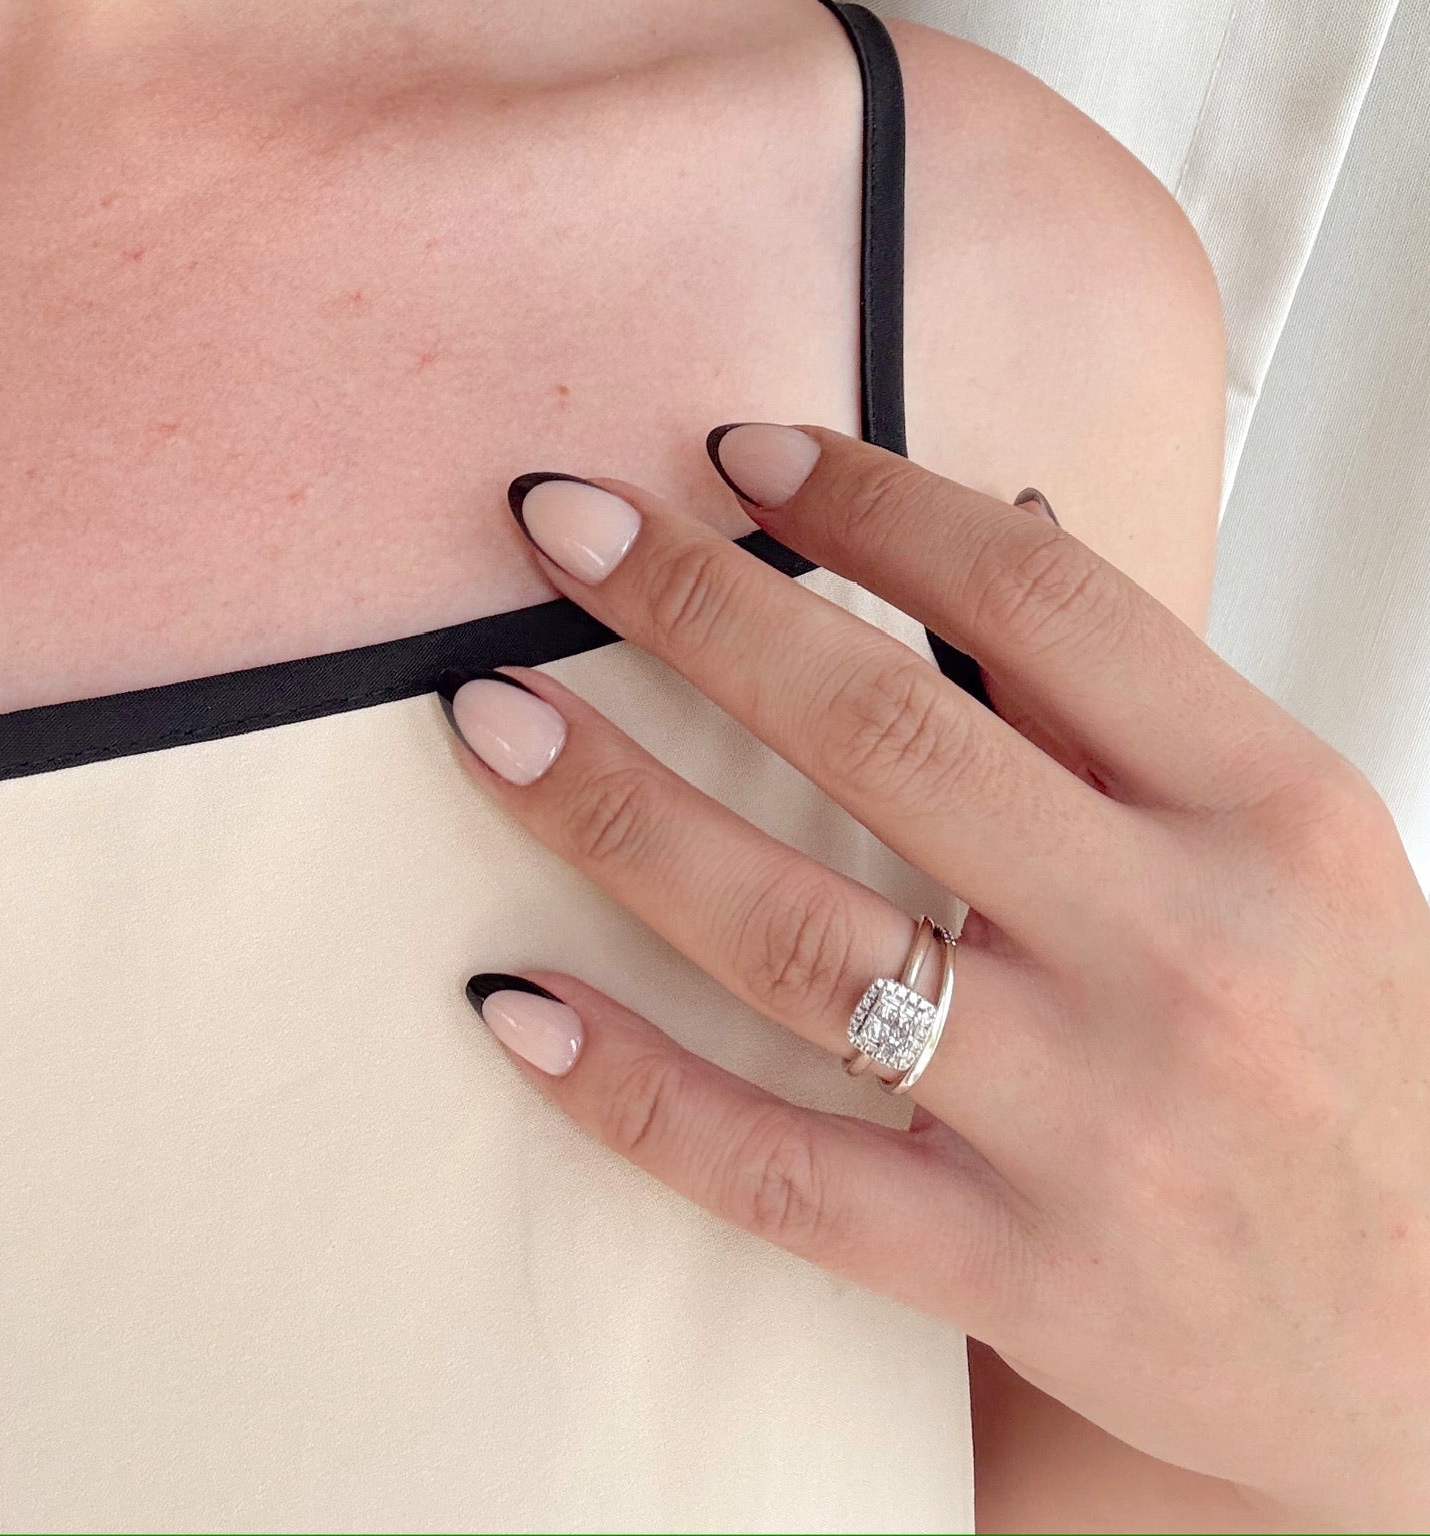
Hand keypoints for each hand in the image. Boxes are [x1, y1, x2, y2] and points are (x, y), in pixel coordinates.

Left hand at [439, 424, 1429, 1529]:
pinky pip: (776, 1171)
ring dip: (618, 814)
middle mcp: (1178, 951)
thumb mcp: (1293, 849)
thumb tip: (995, 510)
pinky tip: (511, 999)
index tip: (731, 452)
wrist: (1423, 1334)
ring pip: (800, 942)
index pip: (1041, 600)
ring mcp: (1088, 1122)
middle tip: (559, 526)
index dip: (869, 504)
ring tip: (489, 720)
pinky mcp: (1007, 1268)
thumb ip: (1135, 696)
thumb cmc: (1346, 1051)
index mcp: (1268, 811)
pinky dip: (629, 1085)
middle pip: (886, 736)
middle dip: (698, 610)